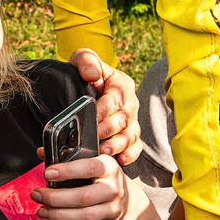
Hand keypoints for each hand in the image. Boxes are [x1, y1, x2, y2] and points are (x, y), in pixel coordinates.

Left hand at [32, 154, 137, 219]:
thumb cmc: (106, 181)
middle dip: (55, 197)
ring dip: (58, 216)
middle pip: (83, 197)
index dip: (68, 170)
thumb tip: (43, 152)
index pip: (90, 168)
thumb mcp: (96, 165)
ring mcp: (112, 211)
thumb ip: (70, 158)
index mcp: (110, 169)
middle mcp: (114, 190)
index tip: (48, 173)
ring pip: (83, 217)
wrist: (133, 204)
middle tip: (37, 195)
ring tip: (41, 212)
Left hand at [70, 48, 141, 165]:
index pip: (115, 99)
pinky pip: (136, 146)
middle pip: (123, 119)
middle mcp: (131, 103)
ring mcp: (132, 121)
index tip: (91, 118)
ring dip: (118, 144)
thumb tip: (92, 75)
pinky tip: (120, 161)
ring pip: (130, 134)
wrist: (85, 86)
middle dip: (108, 130)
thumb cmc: (85, 72)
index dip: (103, 110)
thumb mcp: (83, 58)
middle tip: (94, 139)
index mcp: (122, 84)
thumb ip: (87, 61)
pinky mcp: (131, 135)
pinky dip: (130, 155)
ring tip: (104, 152)